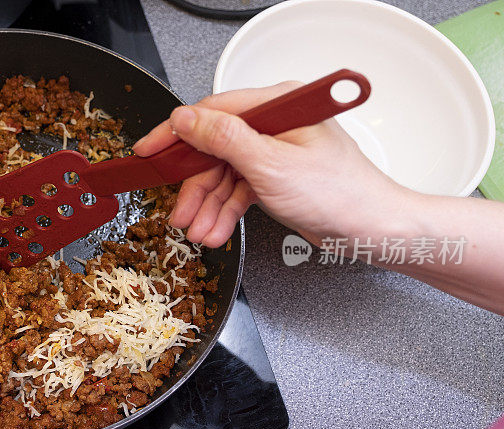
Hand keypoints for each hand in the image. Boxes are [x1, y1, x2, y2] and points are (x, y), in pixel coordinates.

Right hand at [133, 82, 409, 247]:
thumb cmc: (339, 193)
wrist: (371, 230)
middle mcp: (274, 124)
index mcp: (278, 105)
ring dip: (208, 205)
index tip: (150, 150)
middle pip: (214, 149)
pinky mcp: (275, 176)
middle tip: (179, 212)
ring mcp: (274, 151)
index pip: (212, 112)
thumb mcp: (272, 165)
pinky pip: (239, 190)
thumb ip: (225, 139)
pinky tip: (216, 231)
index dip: (176, 134)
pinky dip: (226, 211)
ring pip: (224, 174)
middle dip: (195, 186)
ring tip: (198, 231)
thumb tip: (186, 119)